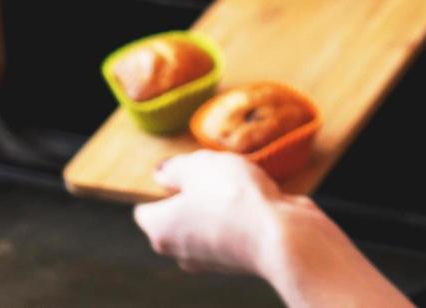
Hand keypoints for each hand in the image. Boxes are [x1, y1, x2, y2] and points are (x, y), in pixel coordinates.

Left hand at [133, 150, 292, 275]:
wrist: (280, 235)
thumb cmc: (233, 198)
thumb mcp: (198, 165)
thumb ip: (174, 168)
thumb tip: (163, 173)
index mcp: (159, 229)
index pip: (145, 207)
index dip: (161, 186)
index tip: (183, 171)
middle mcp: (179, 251)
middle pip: (177, 216)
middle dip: (194, 193)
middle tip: (214, 172)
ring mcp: (210, 259)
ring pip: (207, 222)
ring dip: (221, 202)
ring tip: (241, 183)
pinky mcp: (238, 260)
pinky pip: (233, 230)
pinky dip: (242, 216)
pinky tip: (259, 200)